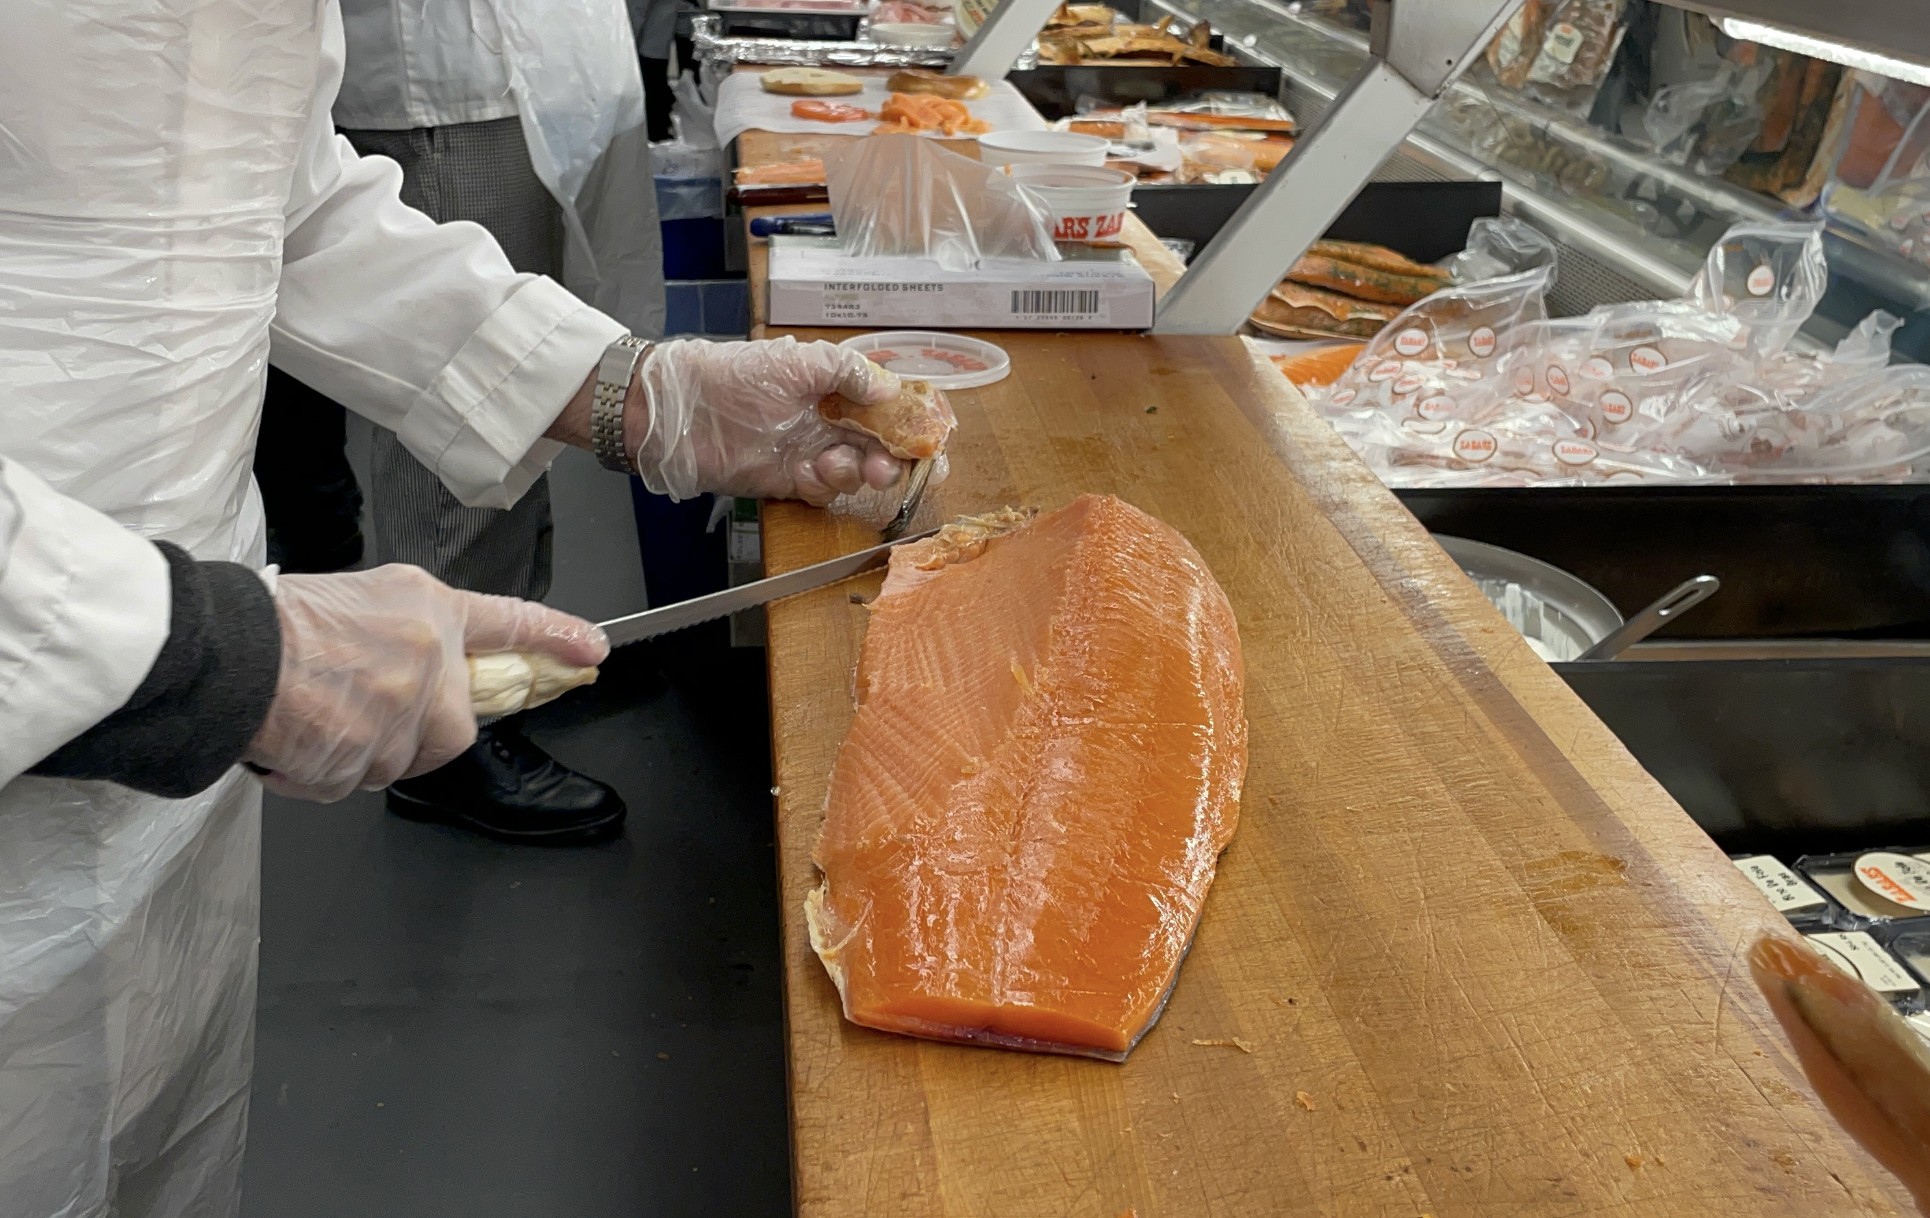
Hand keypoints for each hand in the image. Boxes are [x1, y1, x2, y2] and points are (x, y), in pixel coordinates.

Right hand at [244, 565, 607, 802]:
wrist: (227, 654)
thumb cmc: (279, 624)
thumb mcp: (362, 598)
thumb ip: (409, 633)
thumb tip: (425, 669)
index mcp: (429, 612)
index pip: (507, 623)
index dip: (554, 635)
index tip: (591, 649)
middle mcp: (428, 662)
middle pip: (452, 729)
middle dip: (411, 735)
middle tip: (356, 713)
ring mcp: (401, 714)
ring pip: (397, 761)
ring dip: (356, 754)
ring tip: (311, 714)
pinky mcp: (367, 759)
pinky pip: (348, 783)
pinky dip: (317, 773)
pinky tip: (293, 737)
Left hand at [629, 337, 912, 504]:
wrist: (681, 408)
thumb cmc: (737, 373)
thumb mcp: (799, 360)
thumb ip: (848, 372)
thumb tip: (890, 389)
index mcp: (837, 390)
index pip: (888, 410)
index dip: (913, 425)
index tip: (933, 439)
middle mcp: (829, 423)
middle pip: (881, 448)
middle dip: (896, 460)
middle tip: (898, 467)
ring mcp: (810, 453)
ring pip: (856, 473)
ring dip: (861, 473)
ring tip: (846, 464)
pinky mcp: (789, 481)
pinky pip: (824, 491)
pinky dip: (827, 485)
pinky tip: (814, 471)